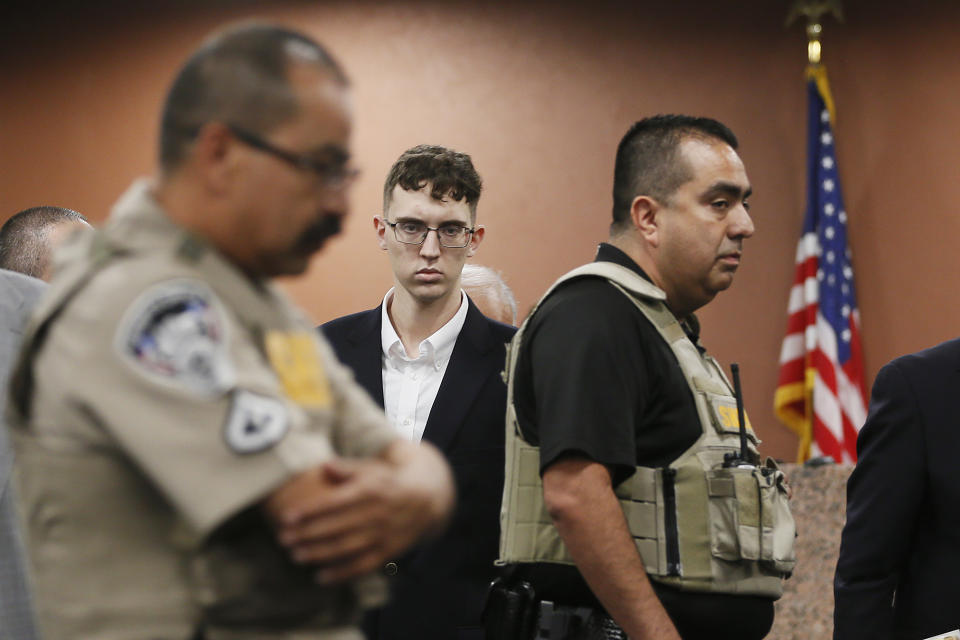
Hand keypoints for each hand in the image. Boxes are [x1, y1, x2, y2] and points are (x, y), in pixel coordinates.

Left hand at [270, 442, 453, 583]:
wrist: (427, 497)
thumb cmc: (389, 480)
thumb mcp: (372, 467)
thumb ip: (348, 467)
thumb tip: (324, 467)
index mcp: (369, 490)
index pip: (333, 502)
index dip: (309, 511)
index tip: (286, 517)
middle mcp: (376, 513)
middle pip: (336, 527)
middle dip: (307, 534)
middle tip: (283, 540)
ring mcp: (383, 534)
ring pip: (346, 547)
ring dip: (319, 554)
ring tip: (296, 556)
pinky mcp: (388, 551)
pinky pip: (362, 565)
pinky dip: (341, 574)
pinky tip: (320, 577)